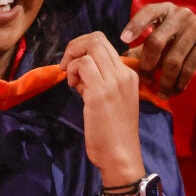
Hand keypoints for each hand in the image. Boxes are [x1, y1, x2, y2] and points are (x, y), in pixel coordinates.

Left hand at [59, 32, 144, 186]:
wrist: (120, 156)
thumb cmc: (114, 132)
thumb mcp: (112, 98)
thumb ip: (99, 79)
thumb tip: (78, 68)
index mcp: (129, 74)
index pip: (105, 43)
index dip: (84, 47)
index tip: (75, 65)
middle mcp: (124, 74)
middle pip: (97, 39)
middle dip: (75, 46)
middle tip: (66, 66)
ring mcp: (114, 82)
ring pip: (89, 49)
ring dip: (73, 62)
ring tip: (74, 84)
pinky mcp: (101, 93)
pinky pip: (83, 65)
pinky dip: (72, 72)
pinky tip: (74, 89)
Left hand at [120, 2, 195, 97]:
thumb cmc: (182, 45)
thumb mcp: (162, 44)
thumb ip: (142, 50)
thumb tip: (120, 60)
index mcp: (166, 10)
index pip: (148, 12)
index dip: (135, 25)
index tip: (123, 39)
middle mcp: (181, 14)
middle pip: (157, 41)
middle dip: (148, 65)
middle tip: (145, 80)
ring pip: (173, 59)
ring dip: (165, 80)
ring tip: (162, 93)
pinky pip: (189, 67)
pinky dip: (180, 82)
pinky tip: (176, 90)